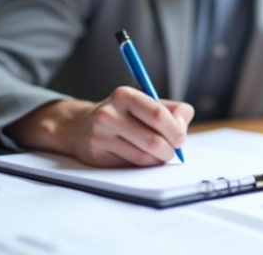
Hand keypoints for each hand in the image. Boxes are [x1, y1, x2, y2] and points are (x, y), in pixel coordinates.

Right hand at [6, 86, 193, 167]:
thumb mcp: (148, 102)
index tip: (181, 138)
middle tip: (172, 151)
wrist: (80, 126)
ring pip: (143, 158)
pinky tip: (139, 156)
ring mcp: (100, 136)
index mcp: (125, 95)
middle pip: (153, 141)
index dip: (175, 130)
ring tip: (158, 154)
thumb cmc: (125, 115)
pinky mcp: (96, 156)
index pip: (158, 115)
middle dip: (169, 150)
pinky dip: (142, 166)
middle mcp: (109, 114)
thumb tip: (182, 129)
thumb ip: (174, 111)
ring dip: (157, 160)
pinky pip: (130, 167)